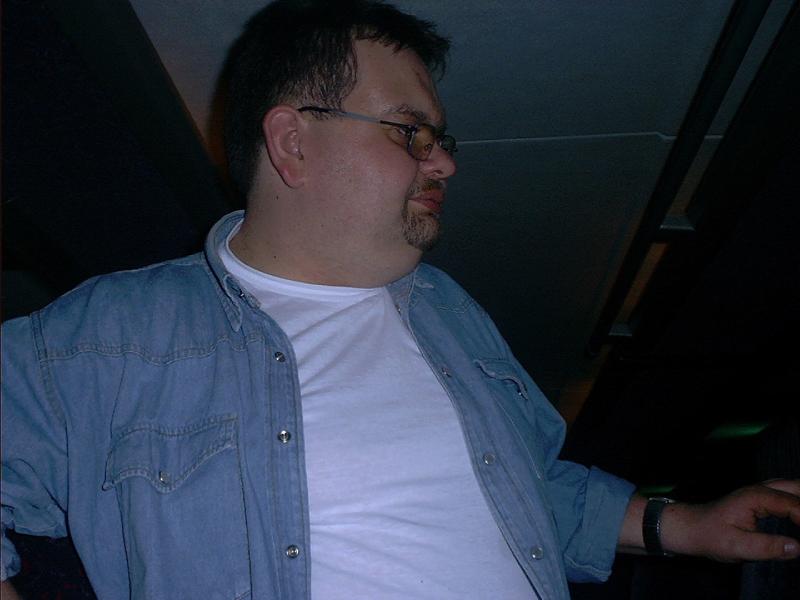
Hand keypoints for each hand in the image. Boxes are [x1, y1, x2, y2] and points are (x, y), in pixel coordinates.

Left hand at [660, 479, 799, 561]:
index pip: (792, 504)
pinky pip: (787, 493)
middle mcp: (759, 489)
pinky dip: (798, 501)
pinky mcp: (760, 498)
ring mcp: (759, 491)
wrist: (691, 527)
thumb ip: (767, 547)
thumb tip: (797, 548)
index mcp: (755, 498)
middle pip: (796, 488)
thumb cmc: (710, 536)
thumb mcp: (737, 547)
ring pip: (792, 487)